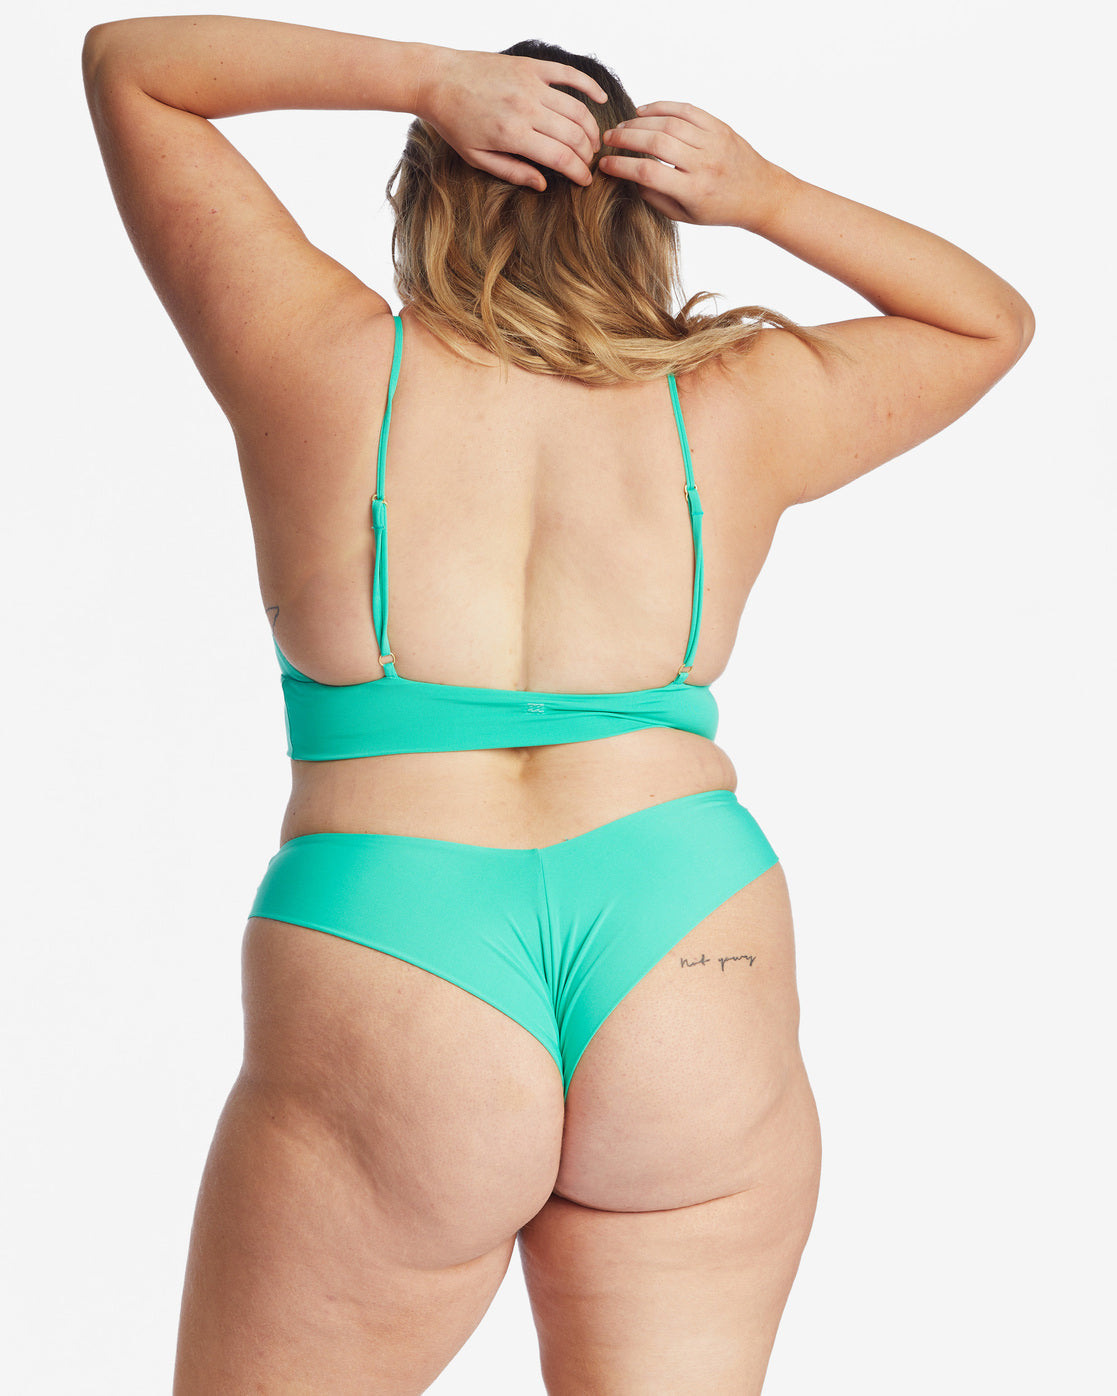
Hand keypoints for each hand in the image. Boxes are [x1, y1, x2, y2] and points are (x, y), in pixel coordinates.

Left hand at [414, 47, 608, 190]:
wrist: (438, 79)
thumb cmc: (454, 122)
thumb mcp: (477, 158)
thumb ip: (512, 172)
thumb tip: (542, 184)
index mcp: (513, 134)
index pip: (560, 157)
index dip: (578, 172)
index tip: (584, 182)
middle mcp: (526, 107)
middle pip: (574, 135)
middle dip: (587, 154)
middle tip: (588, 164)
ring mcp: (531, 83)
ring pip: (577, 108)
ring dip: (591, 128)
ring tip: (592, 142)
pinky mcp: (530, 66)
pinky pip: (568, 74)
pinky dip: (589, 86)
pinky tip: (600, 99)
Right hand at [599, 101, 785, 230]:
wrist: (760, 193)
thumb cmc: (719, 209)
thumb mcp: (686, 216)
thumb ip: (656, 198)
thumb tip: (629, 177)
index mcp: (694, 190)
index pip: (649, 172)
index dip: (622, 166)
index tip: (604, 164)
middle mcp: (704, 163)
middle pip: (656, 142)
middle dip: (626, 138)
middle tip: (608, 139)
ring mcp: (713, 141)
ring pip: (669, 122)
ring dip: (639, 122)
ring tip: (622, 127)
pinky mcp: (719, 126)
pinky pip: (685, 110)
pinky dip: (661, 107)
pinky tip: (643, 112)